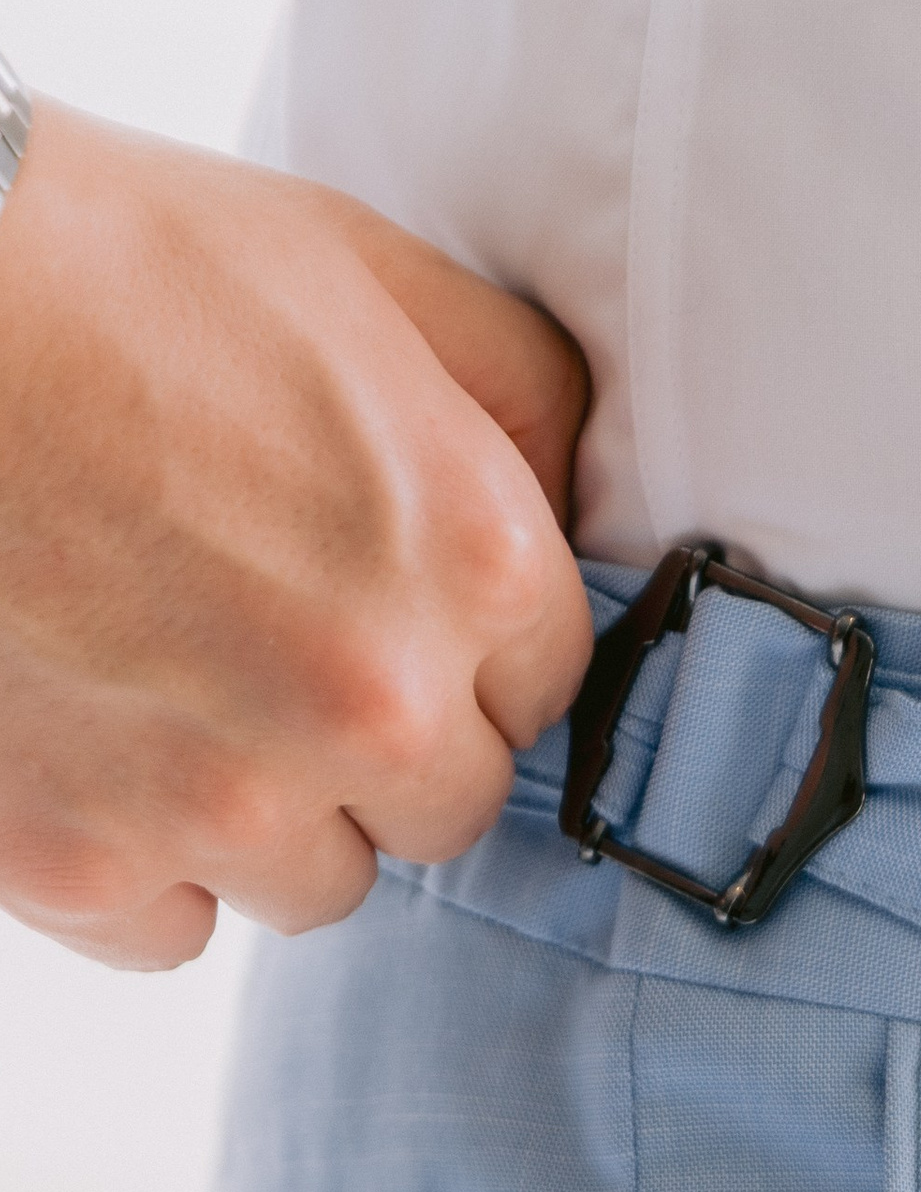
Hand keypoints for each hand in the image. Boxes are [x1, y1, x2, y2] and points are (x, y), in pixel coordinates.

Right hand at [0, 101, 592, 968]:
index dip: (467, 652)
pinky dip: (137, 867)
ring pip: (316, 881)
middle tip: (276, 652)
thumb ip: (515, 393)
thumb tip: (576, 488)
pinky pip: (168, 930)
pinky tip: (91, 755)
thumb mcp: (364, 273)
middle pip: (445, 806)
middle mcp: (371, 705)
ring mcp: (221, 799)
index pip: (545, 689)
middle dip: (383, 746)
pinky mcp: (72, 863)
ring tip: (174, 695)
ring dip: (269, 815)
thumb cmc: (106, 261)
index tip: (388, 610)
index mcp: (472, 564)